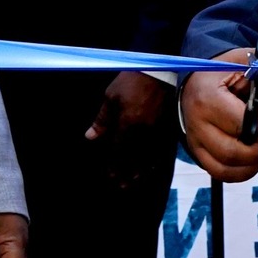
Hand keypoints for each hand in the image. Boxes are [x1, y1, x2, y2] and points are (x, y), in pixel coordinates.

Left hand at [85, 72, 177, 191]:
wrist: (157, 70)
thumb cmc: (131, 81)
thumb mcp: (111, 97)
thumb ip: (102, 120)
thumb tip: (91, 137)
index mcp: (127, 124)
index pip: (118, 152)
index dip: (114, 167)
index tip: (110, 178)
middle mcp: (143, 131)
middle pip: (134, 158)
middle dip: (126, 174)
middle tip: (122, 187)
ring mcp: (157, 130)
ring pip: (148, 157)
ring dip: (140, 171)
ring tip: (135, 182)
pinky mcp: (166, 126)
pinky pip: (161, 148)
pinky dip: (155, 160)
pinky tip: (152, 167)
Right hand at [181, 32, 257, 180]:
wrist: (195, 83)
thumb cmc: (221, 72)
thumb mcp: (244, 60)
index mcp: (207, 97)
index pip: (239, 122)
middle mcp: (197, 123)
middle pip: (232, 150)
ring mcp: (195, 141)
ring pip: (226, 168)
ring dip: (252, 161)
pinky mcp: (198, 154)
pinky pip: (220, 174)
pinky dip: (241, 172)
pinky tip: (253, 157)